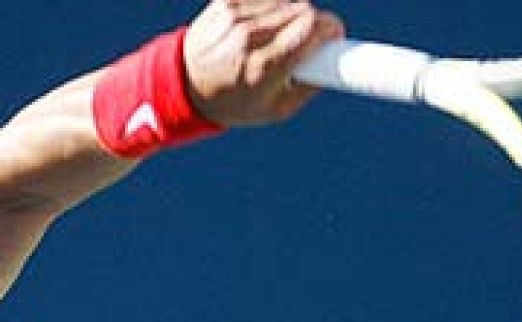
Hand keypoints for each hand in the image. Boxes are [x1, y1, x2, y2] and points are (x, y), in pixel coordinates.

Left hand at [183, 0, 345, 125]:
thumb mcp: (276, 110)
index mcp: (263, 68)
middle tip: (315, 39)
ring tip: (284, 35)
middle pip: (303, 10)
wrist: (184, 86)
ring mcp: (234, 16)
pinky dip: (274, 6)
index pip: (310, 30)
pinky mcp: (226, 1)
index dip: (331, 28)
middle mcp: (248, 38)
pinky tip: (267, 23)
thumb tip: (335, 63)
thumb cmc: (235, 102)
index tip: (336, 35)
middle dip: (316, 23)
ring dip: (295, 14)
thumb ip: (309, 87)